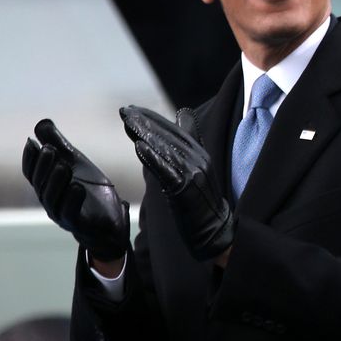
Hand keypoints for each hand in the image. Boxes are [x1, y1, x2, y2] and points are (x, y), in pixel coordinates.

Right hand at [22, 119, 129, 261]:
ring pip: (53, 199)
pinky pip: (71, 214)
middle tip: (50, 149)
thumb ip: (60, 146)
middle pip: (40, 184)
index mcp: (47, 187)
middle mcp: (50, 202)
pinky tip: (77, 187)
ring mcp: (62, 215)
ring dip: (56, 182)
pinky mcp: (78, 225)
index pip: (32, 173)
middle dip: (44, 166)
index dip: (30, 158)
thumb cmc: (89, 193)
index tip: (31, 141)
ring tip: (63, 166)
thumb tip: (41, 123)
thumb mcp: (76, 164)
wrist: (110, 223)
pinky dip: (72, 200)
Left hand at [120, 105, 233, 262]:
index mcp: (200, 153)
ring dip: (146, 134)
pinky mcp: (186, 189)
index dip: (153, 119)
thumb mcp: (197, 169)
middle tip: (124, 111)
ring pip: (167, 149)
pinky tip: (139, 147)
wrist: (216, 230)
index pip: (175, 129)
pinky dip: (153, 157)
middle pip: (170, 136)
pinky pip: (167, 170)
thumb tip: (182, 114)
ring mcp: (194, 173)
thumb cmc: (201, 202)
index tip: (133, 110)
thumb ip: (188, 143)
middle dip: (146, 122)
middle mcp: (199, 159)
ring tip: (127, 123)